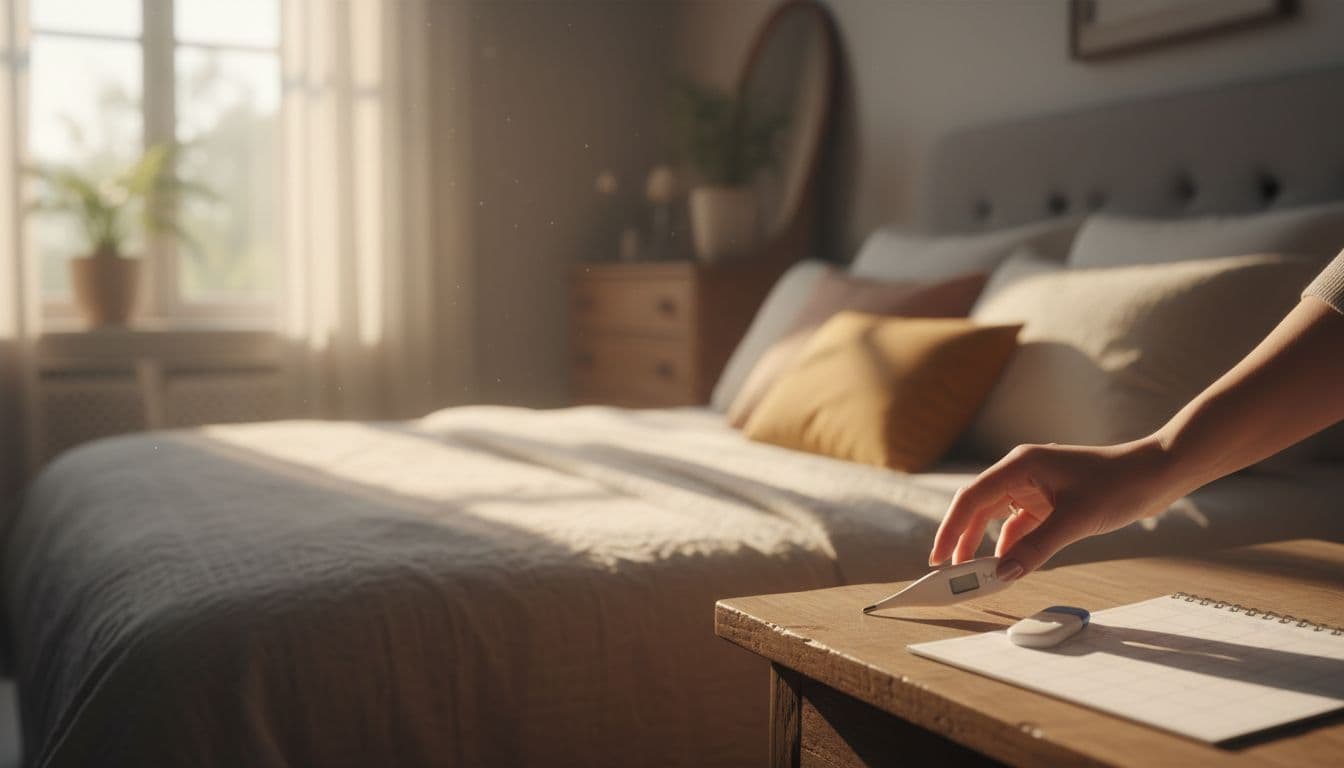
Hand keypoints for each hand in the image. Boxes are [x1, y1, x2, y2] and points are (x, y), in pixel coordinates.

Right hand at [929, 436, 1180, 579]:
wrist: (1157, 473)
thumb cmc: (1119, 484)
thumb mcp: (1075, 520)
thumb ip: (1036, 549)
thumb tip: (1003, 574)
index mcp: (1020, 465)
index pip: (971, 499)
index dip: (950, 529)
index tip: (939, 558)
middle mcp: (1021, 472)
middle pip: (978, 507)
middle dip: (962, 538)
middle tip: (949, 571)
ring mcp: (1034, 485)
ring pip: (996, 517)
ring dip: (985, 543)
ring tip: (973, 572)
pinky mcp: (1048, 499)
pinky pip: (1019, 523)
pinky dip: (1011, 544)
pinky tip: (1006, 563)